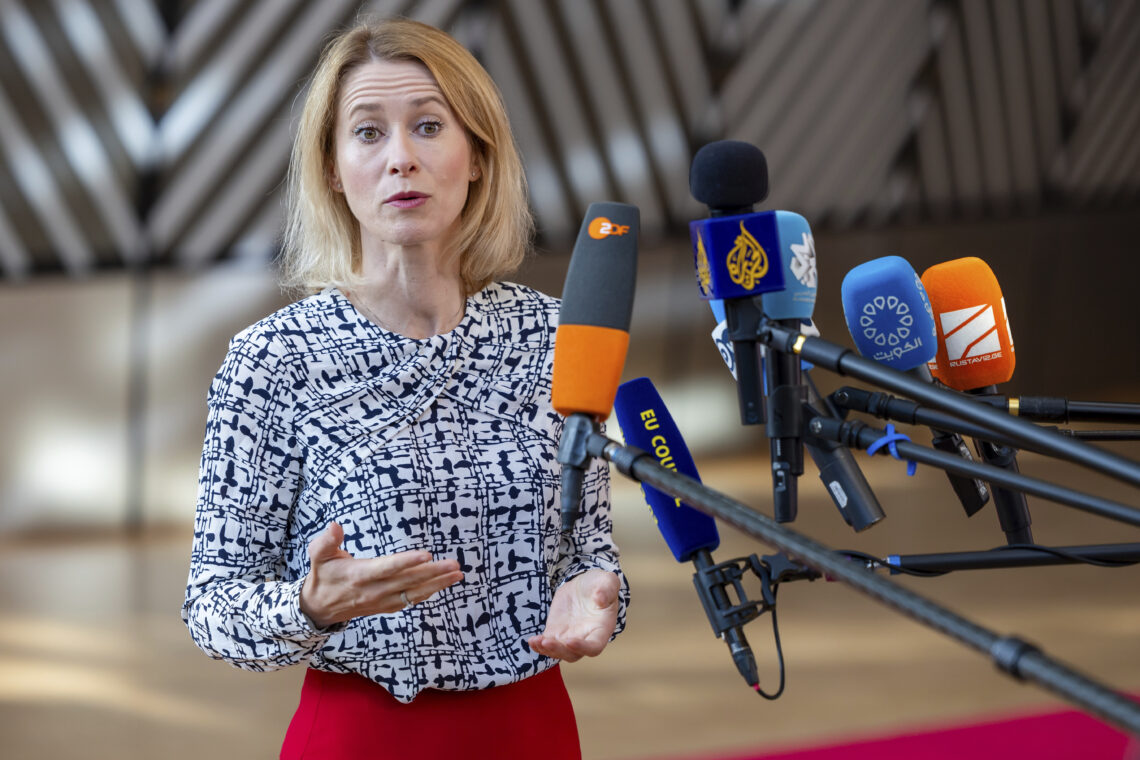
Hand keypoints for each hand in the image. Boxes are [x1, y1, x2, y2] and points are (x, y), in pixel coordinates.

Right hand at [299, 522, 463, 628]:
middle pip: (408, 582)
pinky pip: (411, 600)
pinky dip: (428, 592)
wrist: (319, 608)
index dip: (407, 562)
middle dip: (433, 573)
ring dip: (437, 584)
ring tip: (457, 574)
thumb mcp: (318, 555)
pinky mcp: (387, 606)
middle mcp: (374, 590)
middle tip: (454, 564)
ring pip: (414, 593)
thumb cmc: (322, 575)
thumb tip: (335, 526)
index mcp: (359, 576)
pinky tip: (443, 584)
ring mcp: (382, 601)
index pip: (387, 568)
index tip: (427, 554)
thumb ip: (327, 541)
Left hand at [527, 569, 619, 661]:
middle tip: (547, 641)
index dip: (583, 648)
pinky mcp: (556, 632)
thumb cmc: (600, 585)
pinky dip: (539, 645)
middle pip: (573, 654)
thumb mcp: (607, 581)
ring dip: (547, 650)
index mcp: (601, 629)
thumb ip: (607, 589)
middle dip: (559, 650)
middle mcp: (586, 638)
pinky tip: (532, 641)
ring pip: (558, 652)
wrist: (584, 586)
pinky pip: (547, 644)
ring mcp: (569, 637)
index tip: (570, 641)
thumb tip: (600, 598)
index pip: (594, 646)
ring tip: (536, 641)